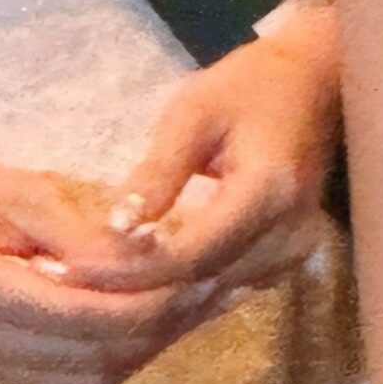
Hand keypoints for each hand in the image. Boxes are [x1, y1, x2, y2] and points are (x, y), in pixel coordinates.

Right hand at [0, 147, 223, 383]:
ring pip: (89, 380)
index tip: (203, 274)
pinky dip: (115, 356)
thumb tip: (156, 254)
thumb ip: (84, 234)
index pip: (84, 314)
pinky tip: (149, 323)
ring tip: (197, 310)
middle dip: (162, 328)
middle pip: (94, 357)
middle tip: (218, 292)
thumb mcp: (20, 192)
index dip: (150, 302)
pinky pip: (68, 380)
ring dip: (147, 349)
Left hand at [66, 20, 339, 318]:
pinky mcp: (288, 261)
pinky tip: (138, 287)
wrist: (314, 84)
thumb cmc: (248, 85)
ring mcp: (295, 254)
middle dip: (134, 291)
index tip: (75, 268)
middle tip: (68, 285)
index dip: (133, 268)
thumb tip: (117, 226)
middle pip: (202, 285)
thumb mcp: (193, 110)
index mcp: (267, 194)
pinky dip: (182, 291)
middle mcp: (288, 237)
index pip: (193, 253)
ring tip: (91, 291)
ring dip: (154, 299)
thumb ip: (160, 171)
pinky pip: (228, 289)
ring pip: (213, 297)